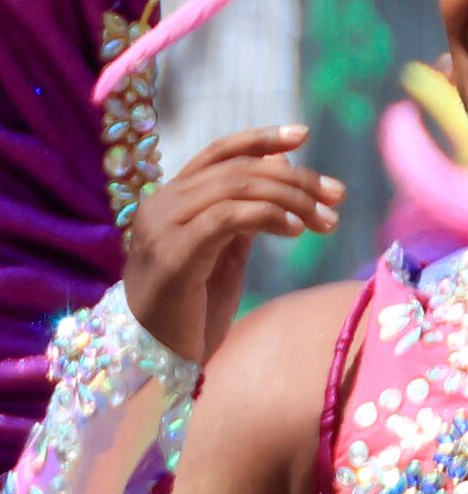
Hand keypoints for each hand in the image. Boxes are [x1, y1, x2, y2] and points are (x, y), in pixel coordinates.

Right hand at [123, 122, 339, 368]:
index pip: (217, 154)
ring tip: (325, 221)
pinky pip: (229, 216)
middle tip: (337, 196)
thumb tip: (278, 168)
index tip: (303, 135)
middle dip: (297, 179)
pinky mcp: (174, 252)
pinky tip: (295, 231)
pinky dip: (270, 216)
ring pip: (238, 187)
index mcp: (167, 201)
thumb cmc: (190, 311)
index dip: (260, 139)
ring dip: (293, 199)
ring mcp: (161, 227)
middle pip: (238, 170)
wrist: (156, 358)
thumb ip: (245, 212)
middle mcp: (158, 206)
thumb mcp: (224, 253)